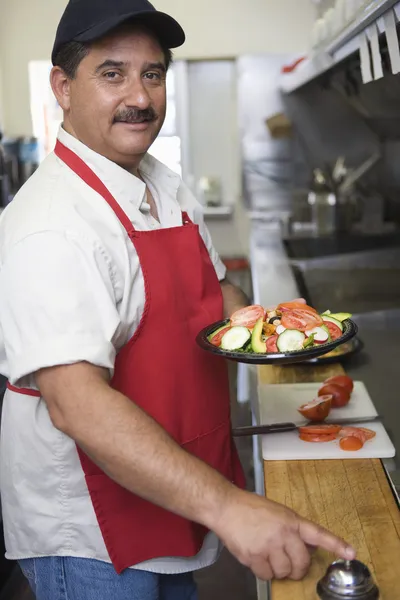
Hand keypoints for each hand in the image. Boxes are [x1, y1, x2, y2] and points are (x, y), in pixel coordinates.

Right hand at [213, 490, 355, 581]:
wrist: (225, 507)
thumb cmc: (251, 508)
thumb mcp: (278, 512)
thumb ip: (293, 529)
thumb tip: (310, 547)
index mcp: (291, 520)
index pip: (317, 533)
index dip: (335, 544)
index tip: (350, 553)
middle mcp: (282, 533)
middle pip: (301, 563)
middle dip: (297, 568)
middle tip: (289, 564)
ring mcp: (268, 545)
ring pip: (284, 572)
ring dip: (278, 570)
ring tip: (268, 556)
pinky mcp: (254, 556)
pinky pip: (266, 575)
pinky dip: (263, 572)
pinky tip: (256, 558)